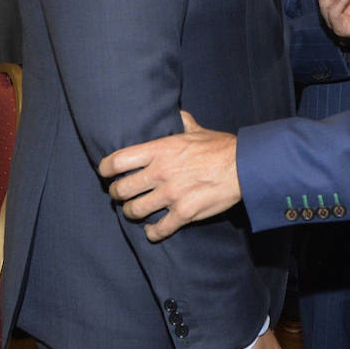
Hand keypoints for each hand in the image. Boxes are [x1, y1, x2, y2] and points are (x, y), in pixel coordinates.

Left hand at [98, 111, 241, 241]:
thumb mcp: (197, 130)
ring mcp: (171, 195)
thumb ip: (182, 123)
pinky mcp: (184, 213)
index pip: (117, 161)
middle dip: (117, 194)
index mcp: (160, 150)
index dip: (105, 169)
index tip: (105, 173)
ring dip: (131, 213)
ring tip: (134, 211)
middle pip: (121, 189)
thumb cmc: (221, 147)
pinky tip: (152, 230)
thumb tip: (178, 115)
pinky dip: (152, 233)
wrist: (245, 167)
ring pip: (134, 211)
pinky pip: (158, 229)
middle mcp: (160, 173)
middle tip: (120, 195)